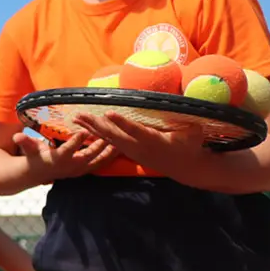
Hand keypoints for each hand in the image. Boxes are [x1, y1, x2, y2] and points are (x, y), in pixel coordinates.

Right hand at [13, 129, 115, 180]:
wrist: (39, 173)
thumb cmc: (35, 157)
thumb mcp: (30, 149)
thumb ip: (25, 142)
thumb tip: (17, 137)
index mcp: (58, 159)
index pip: (68, 150)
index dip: (76, 141)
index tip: (83, 131)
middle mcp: (70, 166)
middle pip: (88, 155)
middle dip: (99, 144)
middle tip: (108, 133)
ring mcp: (79, 169)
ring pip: (97, 161)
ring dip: (108, 152)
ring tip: (118, 142)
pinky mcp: (85, 170)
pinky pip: (100, 164)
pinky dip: (109, 158)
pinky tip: (118, 149)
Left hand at [70, 110, 208, 177]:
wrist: (185, 168)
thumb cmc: (190, 146)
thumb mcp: (193, 133)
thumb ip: (187, 120)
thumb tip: (187, 102)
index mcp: (153, 140)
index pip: (135, 130)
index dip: (122, 123)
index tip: (109, 113)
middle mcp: (139, 147)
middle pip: (114, 135)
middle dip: (96, 125)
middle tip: (80, 115)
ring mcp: (132, 151)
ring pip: (108, 139)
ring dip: (91, 128)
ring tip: (76, 118)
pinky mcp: (128, 151)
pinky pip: (109, 142)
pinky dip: (96, 134)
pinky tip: (84, 128)